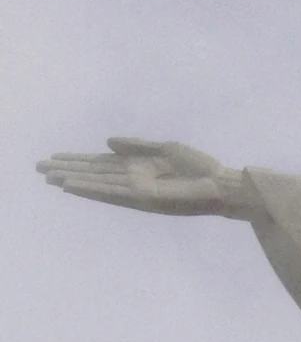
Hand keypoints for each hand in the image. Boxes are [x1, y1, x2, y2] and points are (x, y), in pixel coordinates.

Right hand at [36, 136, 248, 216]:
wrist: (221, 185)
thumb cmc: (199, 168)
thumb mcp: (165, 149)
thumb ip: (136, 146)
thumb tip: (107, 142)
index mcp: (138, 167)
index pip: (100, 164)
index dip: (77, 160)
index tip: (54, 158)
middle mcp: (133, 180)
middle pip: (93, 174)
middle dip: (67, 170)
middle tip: (38, 168)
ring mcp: (136, 191)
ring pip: (97, 184)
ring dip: (72, 180)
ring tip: (49, 177)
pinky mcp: (143, 199)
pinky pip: (112, 193)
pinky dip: (91, 189)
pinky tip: (73, 185)